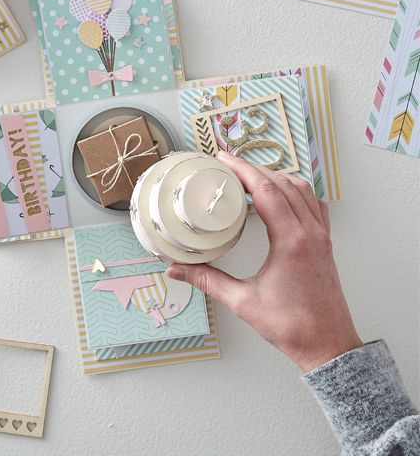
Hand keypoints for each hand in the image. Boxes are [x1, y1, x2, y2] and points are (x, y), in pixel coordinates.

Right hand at [167, 152, 362, 372]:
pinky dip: (296, 190)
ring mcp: (321, 236)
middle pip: (283, 184)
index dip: (243, 170)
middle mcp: (310, 232)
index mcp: (291, 242)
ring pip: (302, 189)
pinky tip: (281, 195)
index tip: (223, 159)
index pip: (266, 191)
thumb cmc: (291, 326)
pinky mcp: (325, 243)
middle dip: (254, 169)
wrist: (328, 345)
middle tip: (229, 164)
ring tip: (250, 175)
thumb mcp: (243, 302)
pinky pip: (314, 204)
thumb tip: (176, 270)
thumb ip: (207, 281)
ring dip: (276, 177)